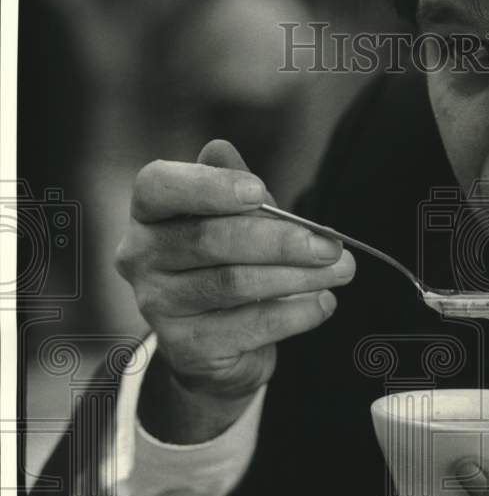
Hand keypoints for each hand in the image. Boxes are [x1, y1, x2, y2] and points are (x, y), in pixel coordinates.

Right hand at [115, 139, 355, 441]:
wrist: (217, 345)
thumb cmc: (228, 264)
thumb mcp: (235, 219)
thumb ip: (234, 186)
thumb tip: (221, 148)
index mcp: (149, 213)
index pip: (158, 187)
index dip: (208, 187)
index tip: (259, 192)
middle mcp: (140, 256)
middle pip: (211, 240)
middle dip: (281, 240)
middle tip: (331, 244)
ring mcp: (157, 304)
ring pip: (235, 283)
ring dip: (299, 276)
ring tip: (341, 271)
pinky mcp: (185, 346)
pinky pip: (250, 325)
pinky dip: (295, 313)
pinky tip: (324, 303)